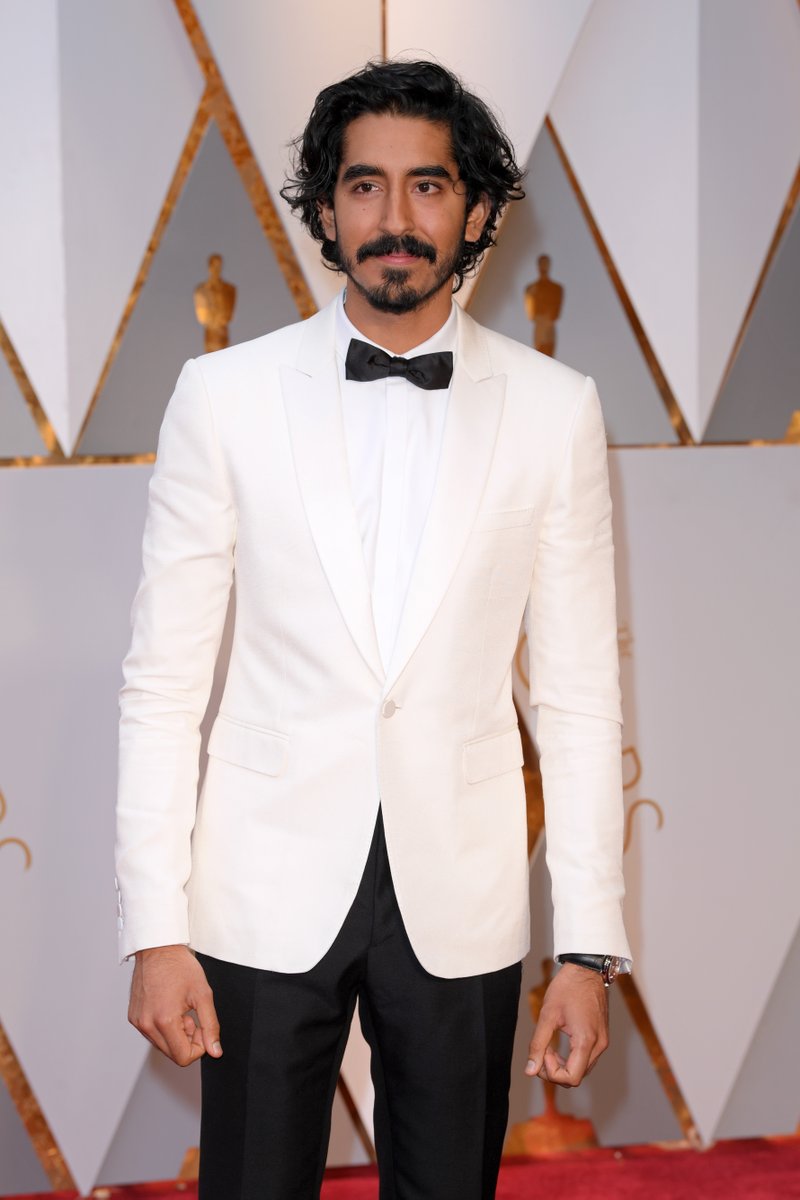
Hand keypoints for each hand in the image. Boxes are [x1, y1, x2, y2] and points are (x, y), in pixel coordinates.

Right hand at [128, 944, 221, 1066]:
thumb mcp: (203, 995)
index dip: (198, 1046)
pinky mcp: (133, 1017)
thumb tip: (215, 1051)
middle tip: (191, 1016)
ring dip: (175, 1034)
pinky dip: (163, 1027)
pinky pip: (152, 1034)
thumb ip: (211, 1026)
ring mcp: (138, 1022)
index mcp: (164, 1021)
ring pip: (162, 1045)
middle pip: (172, 1054)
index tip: (201, 1027)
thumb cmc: (180, 966)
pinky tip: (168, 1007)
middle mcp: (146, 1024)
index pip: (183, 1057)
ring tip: (180, 1010)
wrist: (158, 949)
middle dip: (187, 1040)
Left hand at [524, 963, 607, 1086]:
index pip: (571, 1078)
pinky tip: (560, 1043)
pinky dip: (571, 1058)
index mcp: (586, 1041)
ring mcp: (603, 1042)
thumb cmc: (567, 987)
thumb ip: (538, 1044)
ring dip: (562, 1065)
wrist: (587, 969)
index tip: (543, 1051)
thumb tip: (530, 1070)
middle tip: (542, 1050)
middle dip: (554, 1070)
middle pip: (576, 1077)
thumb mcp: (548, 1014)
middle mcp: (599, 1045)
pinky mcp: (602, 1037)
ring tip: (549, 1046)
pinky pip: (586, 1059)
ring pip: (581, 1069)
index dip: (552, 1072)